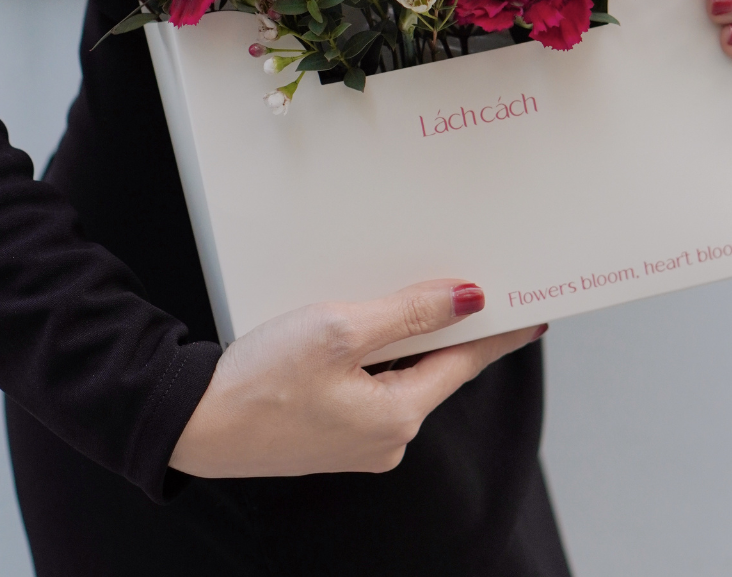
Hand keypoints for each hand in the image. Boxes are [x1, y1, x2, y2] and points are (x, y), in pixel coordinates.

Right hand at [169, 280, 541, 478]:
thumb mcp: (341, 330)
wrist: (196, 423)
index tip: (534, 316)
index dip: (499, 334)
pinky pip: (373, 387)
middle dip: (450, 329)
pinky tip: (366, 331)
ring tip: (417, 299)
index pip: (465, 363)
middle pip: (435, 369)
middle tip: (472, 289)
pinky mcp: (331, 434)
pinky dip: (379, 356)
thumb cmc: (262, 380)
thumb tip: (468, 300)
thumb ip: (409, 314)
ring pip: (402, 377)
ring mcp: (358, 441)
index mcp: (397, 416)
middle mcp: (387, 438)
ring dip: (409, 340)